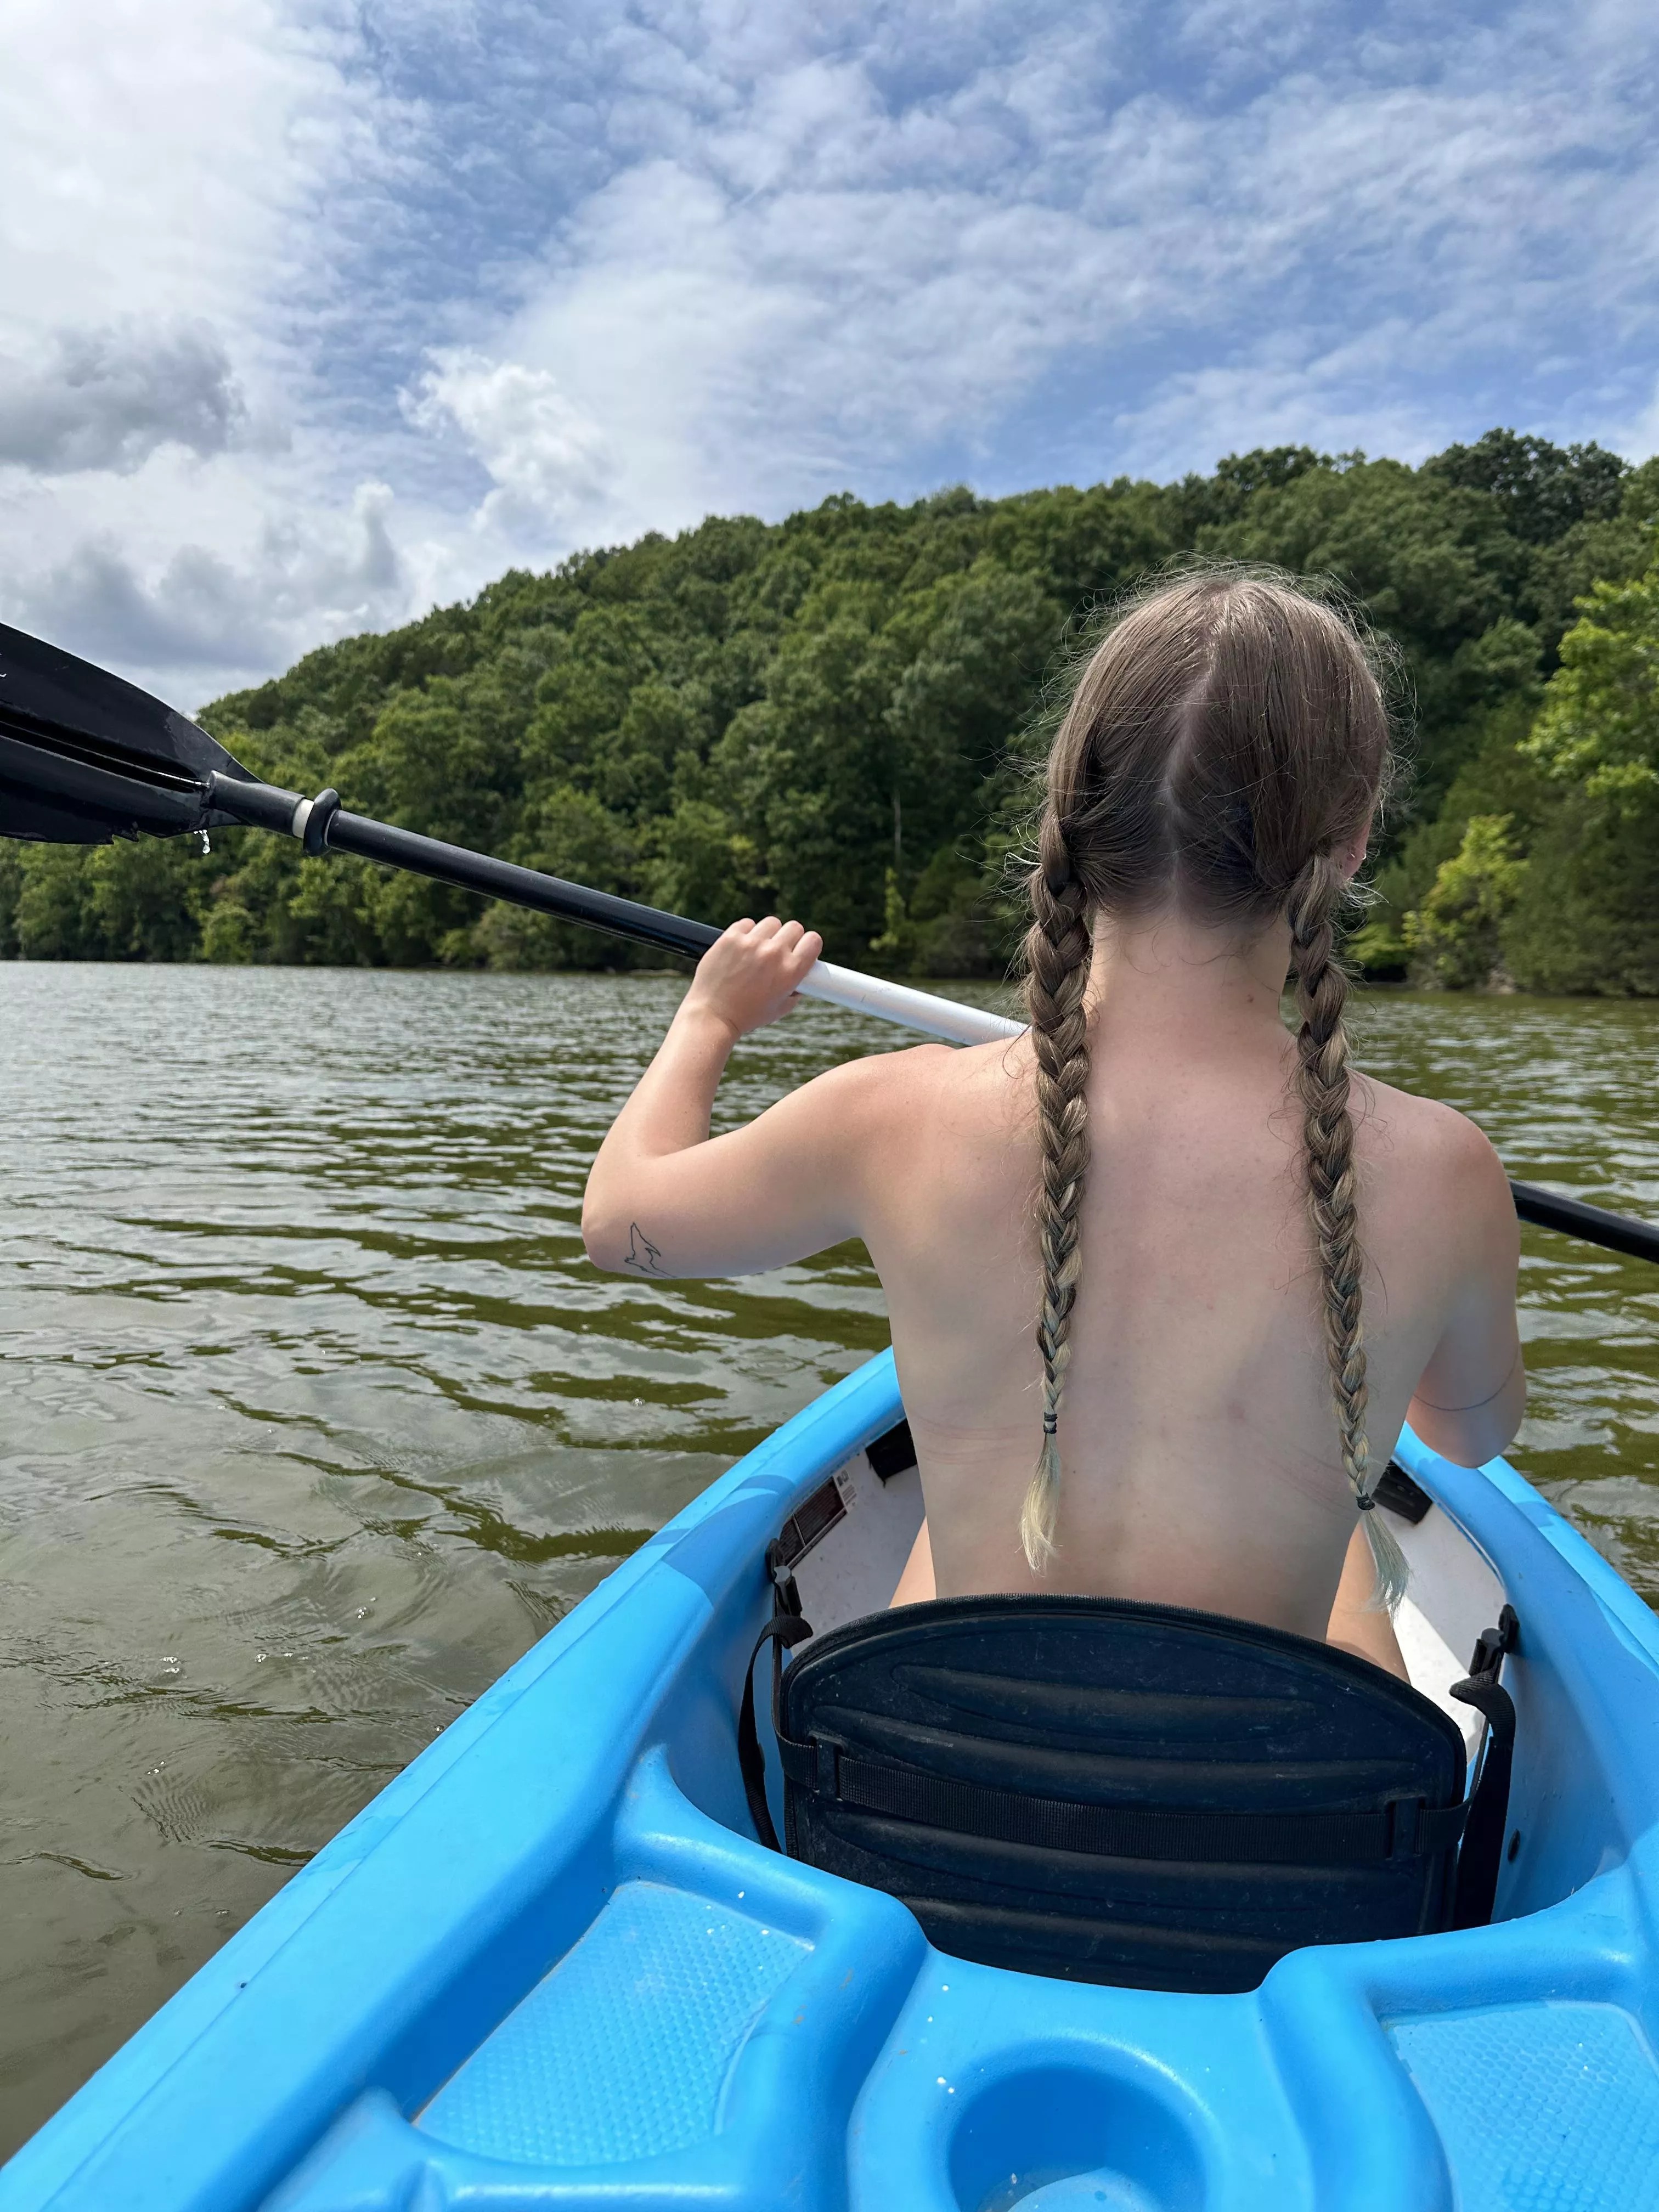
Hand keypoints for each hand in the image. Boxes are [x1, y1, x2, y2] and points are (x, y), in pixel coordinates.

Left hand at [680, 917, 822, 1040]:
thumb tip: (804, 980)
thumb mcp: (781, 1008)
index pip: (813, 940)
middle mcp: (774, 954)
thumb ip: (796, 991)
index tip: (800, 949)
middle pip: (794, 927)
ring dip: (767, 934)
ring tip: (757, 950)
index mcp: (791, 971)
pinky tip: (741, 947)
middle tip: (778, 951)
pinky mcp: (730, 938)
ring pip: (771, 923)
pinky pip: (746, 924)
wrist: (713, 1016)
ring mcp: (751, 943)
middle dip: (789, 938)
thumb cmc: (747, 1016)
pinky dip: (746, 933)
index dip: (808, 944)